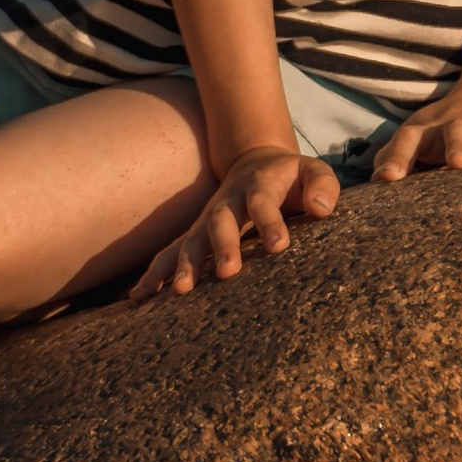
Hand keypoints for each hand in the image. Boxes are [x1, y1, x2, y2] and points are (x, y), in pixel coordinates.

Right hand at [133, 144, 339, 301]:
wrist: (255, 164)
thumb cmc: (291, 177)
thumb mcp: (312, 171)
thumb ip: (323, 185)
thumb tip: (322, 209)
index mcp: (258, 186)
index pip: (263, 202)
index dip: (269, 222)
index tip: (279, 246)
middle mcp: (227, 203)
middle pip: (220, 222)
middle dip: (222, 246)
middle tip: (228, 273)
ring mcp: (206, 220)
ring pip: (191, 241)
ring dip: (185, 265)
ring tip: (180, 291)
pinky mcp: (195, 235)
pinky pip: (170, 254)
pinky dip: (155, 274)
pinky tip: (139, 298)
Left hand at [369, 75, 461, 181]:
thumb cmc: (446, 132)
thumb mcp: (420, 140)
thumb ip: (397, 160)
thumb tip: (368, 192)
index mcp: (428, 130)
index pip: (407, 140)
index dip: (397, 157)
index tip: (388, 179)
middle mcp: (459, 120)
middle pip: (455, 131)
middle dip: (457, 146)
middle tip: (459, 164)